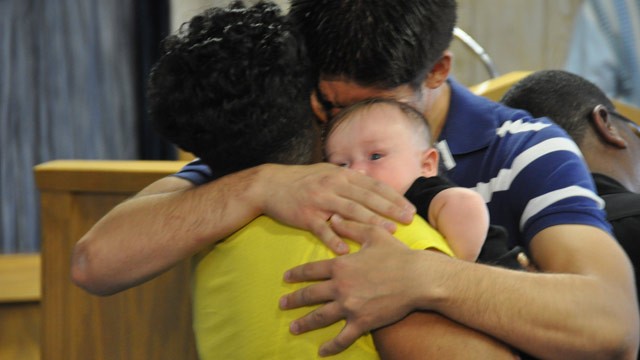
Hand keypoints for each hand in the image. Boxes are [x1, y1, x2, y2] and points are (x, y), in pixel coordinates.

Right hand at [260, 163, 415, 253]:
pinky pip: (322, 229)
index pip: (373, 186)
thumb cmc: (302, 179)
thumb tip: (369, 175)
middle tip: (408, 220)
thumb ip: (348, 176)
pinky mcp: (305, 215)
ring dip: (370, 222)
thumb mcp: (326, 171)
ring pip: (349, 212)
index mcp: (341, 176)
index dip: (393, 197)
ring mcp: (320, 200)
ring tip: (388, 232)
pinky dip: (333, 239)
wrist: (270, 185)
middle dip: (389, 209)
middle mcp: (333, 185)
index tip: (410, 208)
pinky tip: (345, 250)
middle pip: (366, 198)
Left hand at [279, 215, 425, 355]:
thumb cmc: (397, 254)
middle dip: (294, 300)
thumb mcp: (372, 234)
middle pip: (310, 295)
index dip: (296, 274)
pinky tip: (322, 351)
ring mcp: (350, 307)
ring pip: (320, 317)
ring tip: (293, 328)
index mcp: (341, 266)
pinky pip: (342, 338)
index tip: (286, 278)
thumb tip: (333, 217)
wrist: (418, 278)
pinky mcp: (363, 322)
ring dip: (304, 323)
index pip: (311, 270)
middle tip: (282, 304)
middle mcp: (340, 287)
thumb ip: (350, 227)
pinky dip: (331, 346)